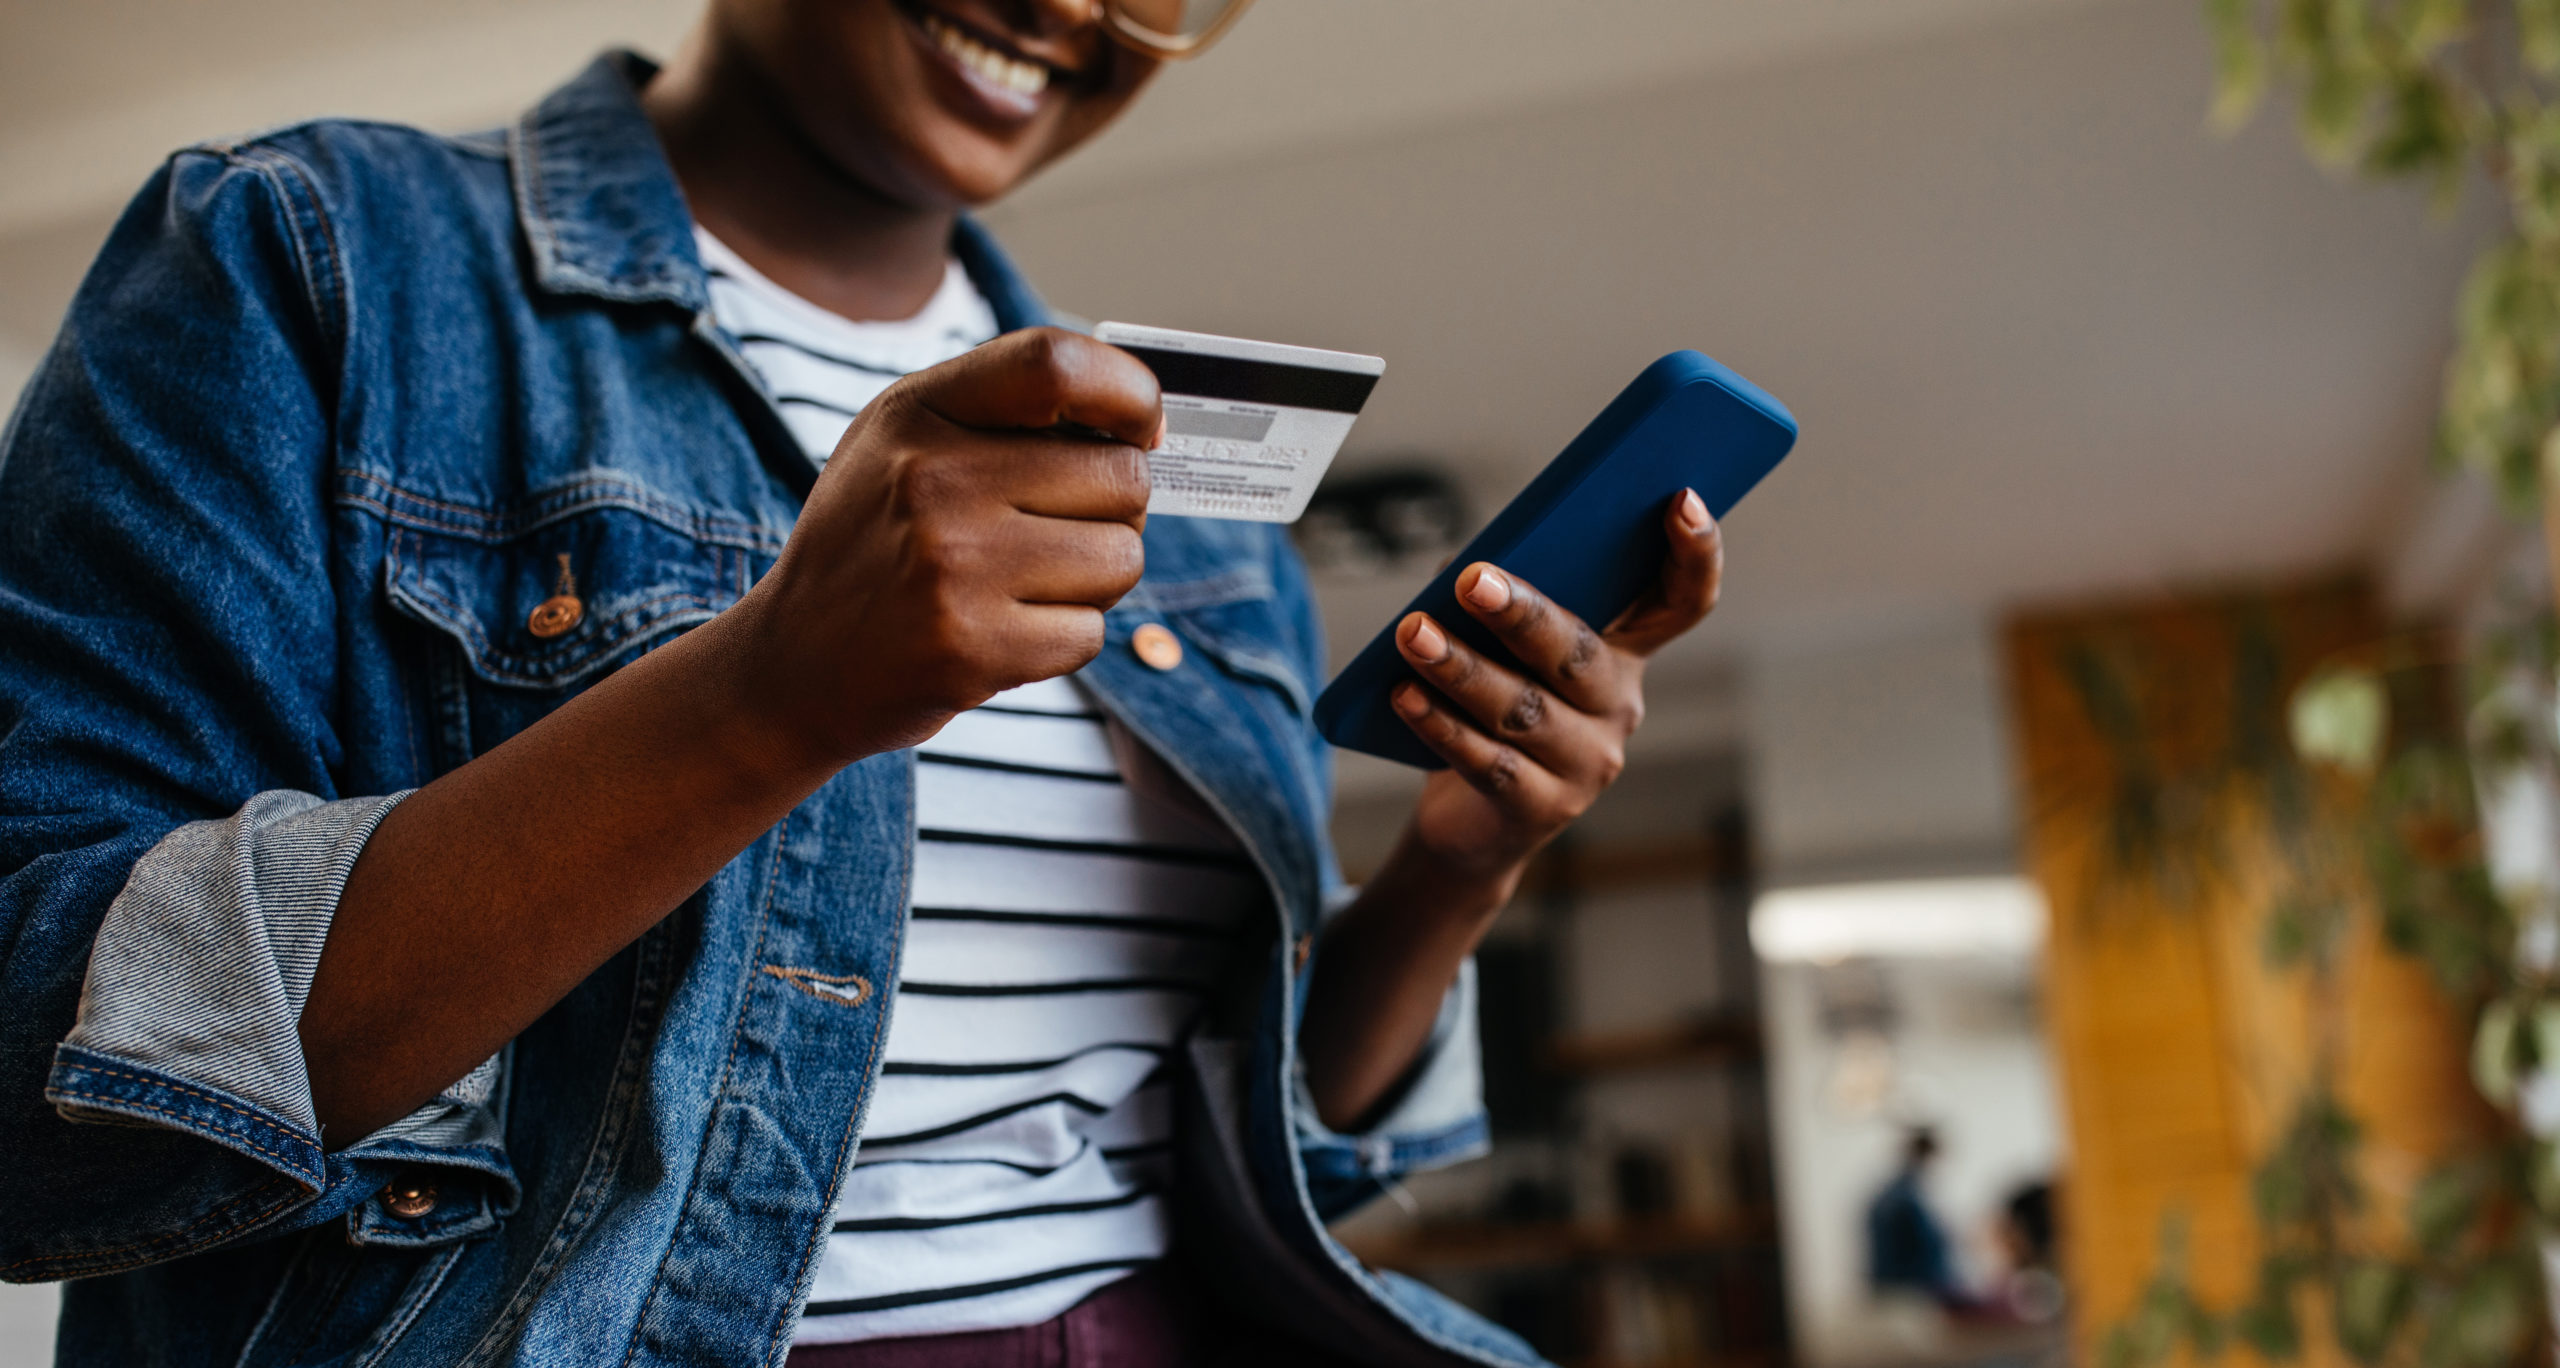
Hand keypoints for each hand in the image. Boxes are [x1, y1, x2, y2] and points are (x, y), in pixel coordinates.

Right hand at [730, 327, 1160, 769]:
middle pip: (1122, 477)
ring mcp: (953, 568)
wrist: (795, 665)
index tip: (1141, 428)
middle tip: (1059, 530)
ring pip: (1121, 559)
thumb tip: (1145, 425)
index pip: (1056, 365)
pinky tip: (1003, 631)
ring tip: (1024, 585)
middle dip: (1116, 510)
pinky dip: (1062, 639)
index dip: (1129, 392)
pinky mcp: (973, 650)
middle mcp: (933, 481)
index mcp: (919, 413)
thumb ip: (1007, 411)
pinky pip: (1090, 633)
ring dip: (1094, 580)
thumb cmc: (876, 542)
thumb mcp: (905, 443)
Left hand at [1388, 489, 1723, 886]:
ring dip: (1463, 668)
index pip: (1682, 601)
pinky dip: (1442, 724)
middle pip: (1579, 652)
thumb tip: (1465, 567)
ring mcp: (1587, 763)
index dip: (1695, 553)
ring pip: (1524, 707)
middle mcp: (1619, 706)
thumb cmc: (1489, 705)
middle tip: (1472, 579)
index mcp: (1624, 651)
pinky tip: (1406, 694)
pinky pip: (1489, 760)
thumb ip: (1497, 598)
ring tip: (1411, 634)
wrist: (1471, 819)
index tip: (1682, 499)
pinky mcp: (1542, 809)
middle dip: (1524, 613)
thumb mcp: (1502, 645)